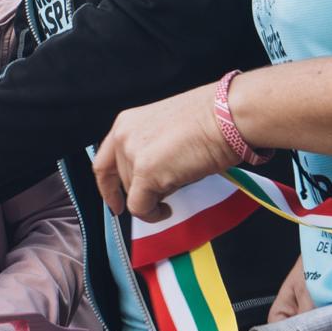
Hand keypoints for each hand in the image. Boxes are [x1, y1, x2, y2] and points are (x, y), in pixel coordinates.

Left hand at [93, 84, 237, 221]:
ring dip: (154, 197)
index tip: (115, 203)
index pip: (104, 162)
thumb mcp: (167, 128)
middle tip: (167, 190)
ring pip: (134, 193)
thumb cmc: (210, 119)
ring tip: (179, 183)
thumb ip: (150, 148)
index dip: (107, 186)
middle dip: (143, 190)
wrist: (227, 115)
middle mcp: (123, 136)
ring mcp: (132, 154)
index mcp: (125, 123)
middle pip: (122, 180)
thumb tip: (152, 178)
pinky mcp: (145, 173)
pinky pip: (140, 206)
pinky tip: (166, 211)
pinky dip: (151, 215)